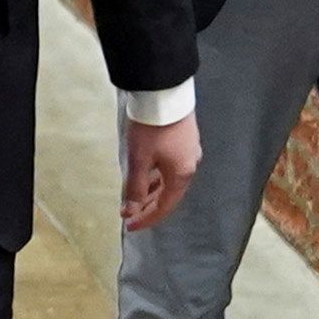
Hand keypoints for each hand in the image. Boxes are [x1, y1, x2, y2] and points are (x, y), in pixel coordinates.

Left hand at [120, 114, 200, 231]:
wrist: (164, 92)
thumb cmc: (152, 127)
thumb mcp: (139, 160)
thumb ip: (135, 188)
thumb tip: (130, 211)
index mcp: (182, 174)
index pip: (164, 206)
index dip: (146, 218)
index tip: (130, 226)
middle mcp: (189, 165)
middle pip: (168, 195)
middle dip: (148, 207)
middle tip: (129, 215)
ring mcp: (188, 151)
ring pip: (168, 180)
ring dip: (151, 191)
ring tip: (133, 198)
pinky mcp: (183, 139)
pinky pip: (169, 166)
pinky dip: (156, 176)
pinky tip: (144, 175)